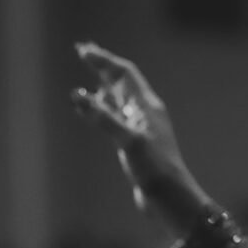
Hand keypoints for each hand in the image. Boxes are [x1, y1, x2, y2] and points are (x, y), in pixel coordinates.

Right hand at [71, 42, 208, 233]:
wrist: (169, 196)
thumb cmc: (154, 168)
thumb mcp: (128, 140)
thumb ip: (103, 117)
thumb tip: (78, 95)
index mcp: (147, 106)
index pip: (124, 74)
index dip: (105, 61)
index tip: (84, 50)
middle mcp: (145, 112)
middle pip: (122, 82)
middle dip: (103, 66)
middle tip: (84, 51)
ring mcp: (141, 127)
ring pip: (120, 98)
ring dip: (104, 85)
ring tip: (90, 74)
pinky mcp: (136, 143)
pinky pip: (117, 117)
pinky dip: (104, 108)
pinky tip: (94, 109)